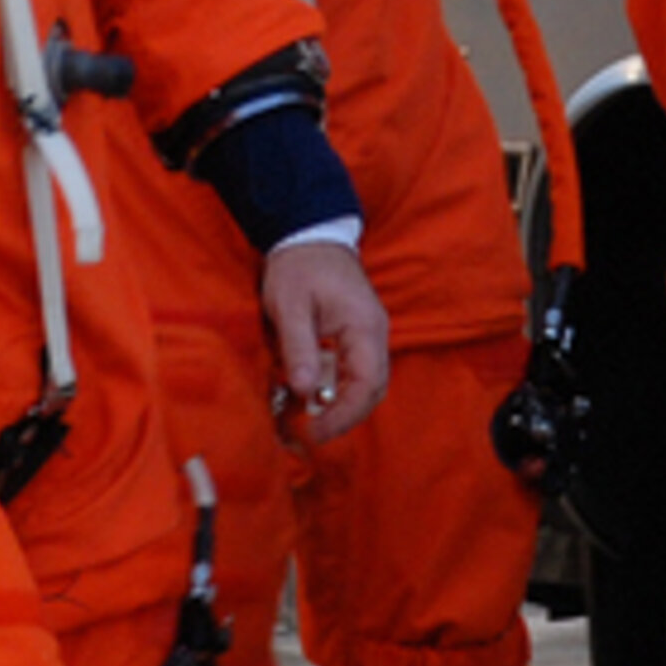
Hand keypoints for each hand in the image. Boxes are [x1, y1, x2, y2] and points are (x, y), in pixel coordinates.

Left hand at [260, 241, 388, 442]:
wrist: (309, 232)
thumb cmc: (299, 265)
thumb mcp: (290, 304)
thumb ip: (299, 348)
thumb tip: (305, 392)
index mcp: (364, 327)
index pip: (366, 385)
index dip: (343, 415)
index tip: (315, 431)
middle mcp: (375, 333)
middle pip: (372, 390)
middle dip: (344, 416)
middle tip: (311, 432)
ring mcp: (368, 333)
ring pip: (364, 383)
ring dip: (340, 404)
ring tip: (306, 418)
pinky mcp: (357, 333)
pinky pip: (353, 370)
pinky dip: (335, 387)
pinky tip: (309, 392)